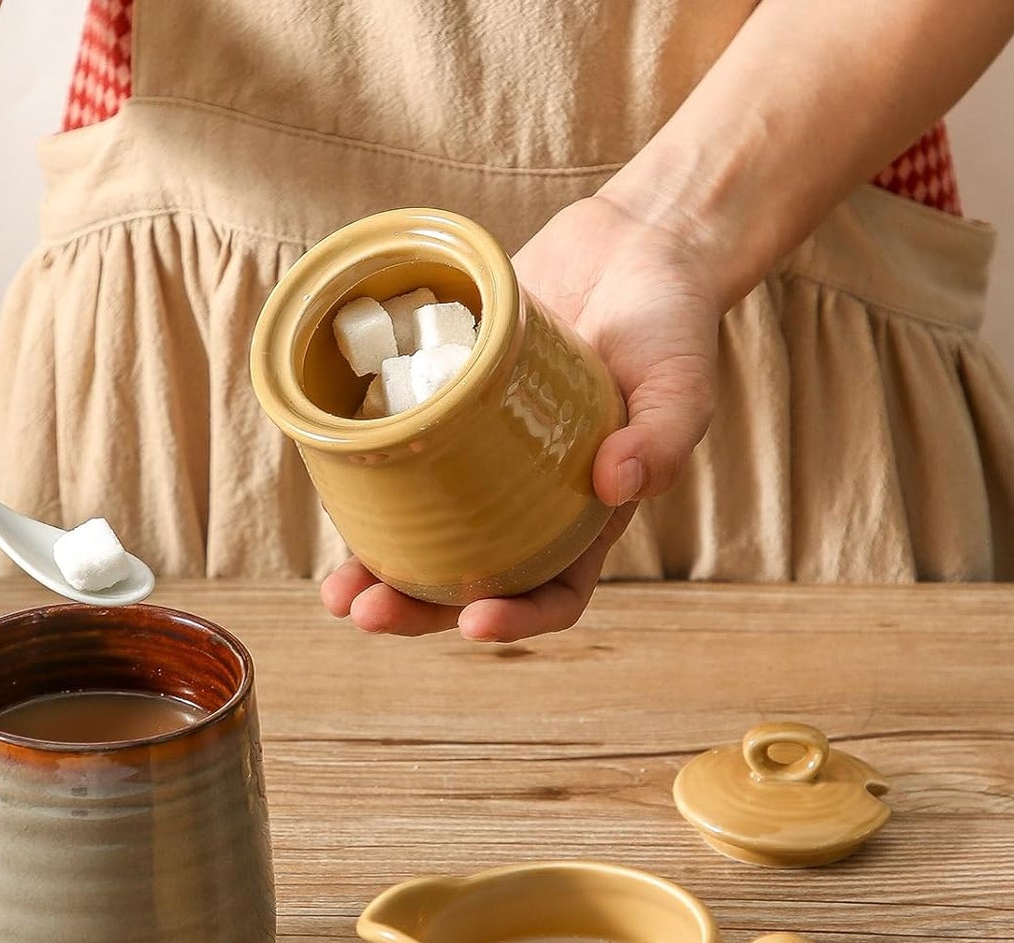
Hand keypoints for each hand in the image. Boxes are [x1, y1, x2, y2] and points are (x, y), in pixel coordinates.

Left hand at [322, 194, 721, 641]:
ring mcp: (476, 464)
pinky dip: (362, 490)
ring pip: (421, 538)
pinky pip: (399, 466)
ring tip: (334, 592)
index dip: (516, 621)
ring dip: (375, 571)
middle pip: (467, 583)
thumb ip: (664, 433)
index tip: (475, 622)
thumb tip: (618, 484)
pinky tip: (331, 496)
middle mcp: (524, 505)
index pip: (553, 595)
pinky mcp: (441, 418)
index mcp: (583, 519)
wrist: (626, 249)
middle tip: (366, 614)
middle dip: (415, 611)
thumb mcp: (682, 378)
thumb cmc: (667, 324)